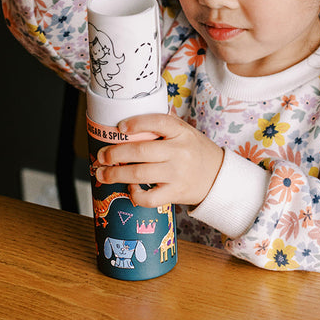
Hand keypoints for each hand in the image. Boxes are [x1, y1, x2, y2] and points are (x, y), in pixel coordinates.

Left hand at [94, 112, 223, 208]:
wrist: (218, 177)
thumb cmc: (195, 151)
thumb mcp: (185, 132)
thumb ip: (163, 126)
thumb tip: (129, 122)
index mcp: (181, 132)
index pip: (158, 122)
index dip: (136, 123)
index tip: (119, 128)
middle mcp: (179, 152)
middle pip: (140, 151)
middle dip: (114, 154)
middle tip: (101, 156)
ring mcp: (177, 174)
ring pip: (139, 174)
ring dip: (115, 174)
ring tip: (102, 174)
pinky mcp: (175, 193)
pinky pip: (149, 197)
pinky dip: (135, 194)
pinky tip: (130, 188)